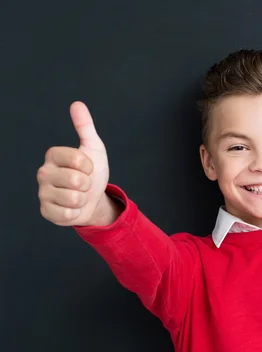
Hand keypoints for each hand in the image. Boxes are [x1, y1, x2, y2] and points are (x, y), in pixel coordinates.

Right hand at [37, 102, 110, 225]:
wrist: (94, 199)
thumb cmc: (92, 172)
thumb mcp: (93, 148)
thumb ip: (85, 127)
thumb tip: (77, 104)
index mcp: (53, 155)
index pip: (77, 159)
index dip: (90, 166)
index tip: (89, 168)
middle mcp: (43, 172)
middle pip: (76, 180)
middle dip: (88, 185)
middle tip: (84, 184)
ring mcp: (43, 193)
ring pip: (73, 199)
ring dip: (83, 200)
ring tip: (79, 196)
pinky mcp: (46, 211)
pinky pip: (67, 214)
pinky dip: (76, 213)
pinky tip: (73, 208)